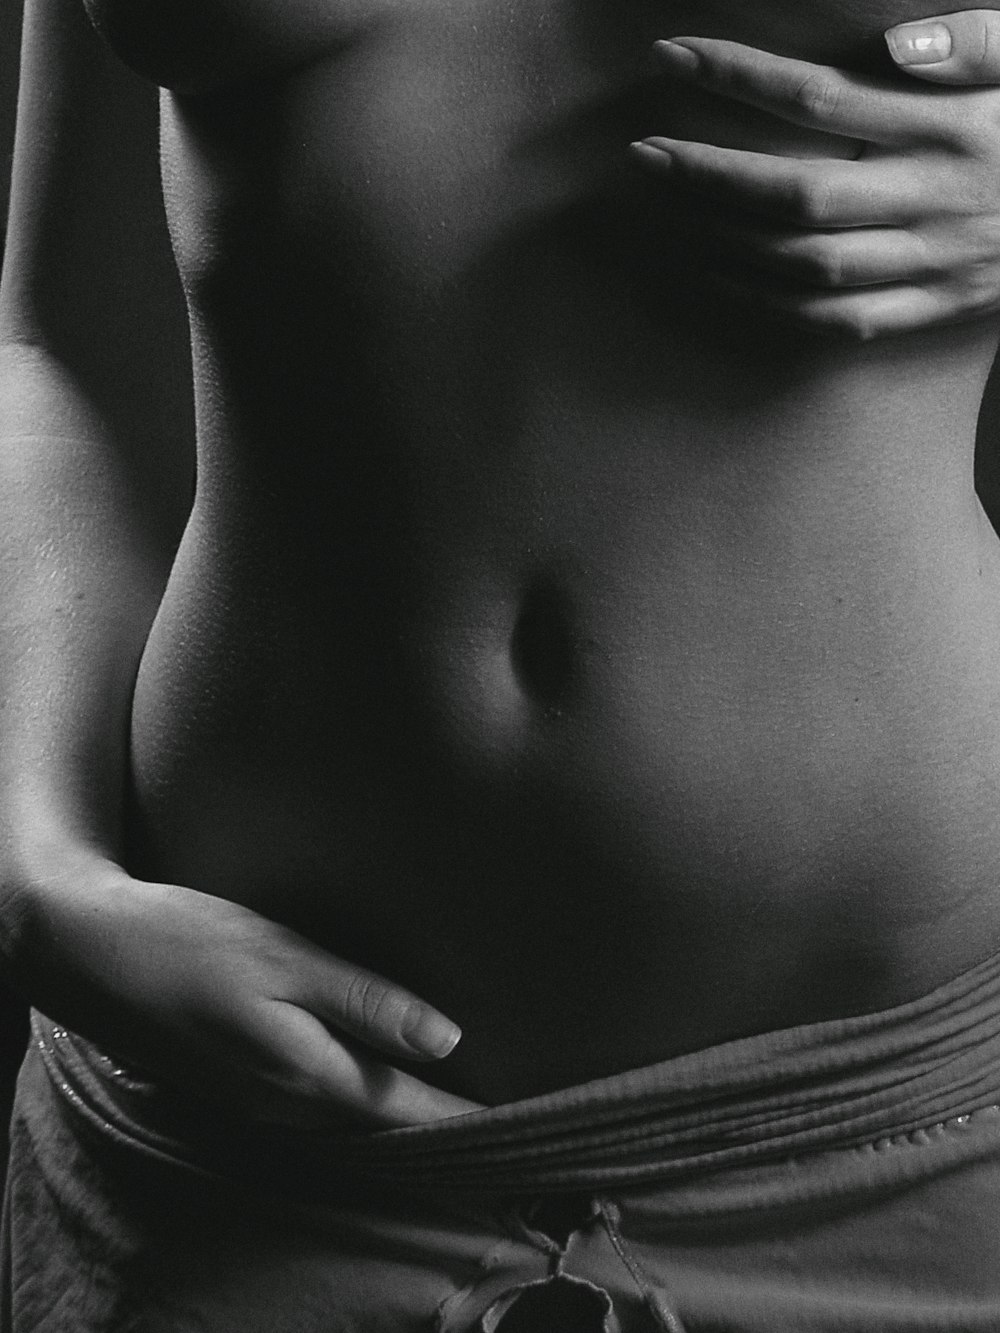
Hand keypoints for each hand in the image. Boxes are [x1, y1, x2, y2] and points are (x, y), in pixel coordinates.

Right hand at [4, 843, 478, 1130]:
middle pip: (386, 1126)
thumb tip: (446, 1040)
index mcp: (309, 1076)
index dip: (468, 1119)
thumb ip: (364, 1002)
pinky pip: (321, 1103)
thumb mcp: (284, 959)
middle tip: (508, 1106)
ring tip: (459, 1090)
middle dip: (446, 1119)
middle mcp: (289, 1103)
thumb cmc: (189, 942)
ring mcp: (261, 1099)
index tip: (526, 1120)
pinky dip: (364, 1095)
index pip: (411, 1113)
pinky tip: (378, 1069)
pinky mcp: (242, 1080)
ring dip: (406, 1110)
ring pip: (354, 1118)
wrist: (89, 955)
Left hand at [630, 24, 999, 338]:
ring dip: (723, 246)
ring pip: (806, 268)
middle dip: (709, 176)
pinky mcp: (932, 310)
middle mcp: (935, 200)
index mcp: (951, 127)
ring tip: (663, 219)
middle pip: (798, 194)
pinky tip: (716, 281)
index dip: (740, 77)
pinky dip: (767, 308)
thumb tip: (897, 46)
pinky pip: (835, 324)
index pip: (823, 97)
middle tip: (643, 157)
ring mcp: (932, 264)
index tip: (671, 57)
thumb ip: (976, 40)